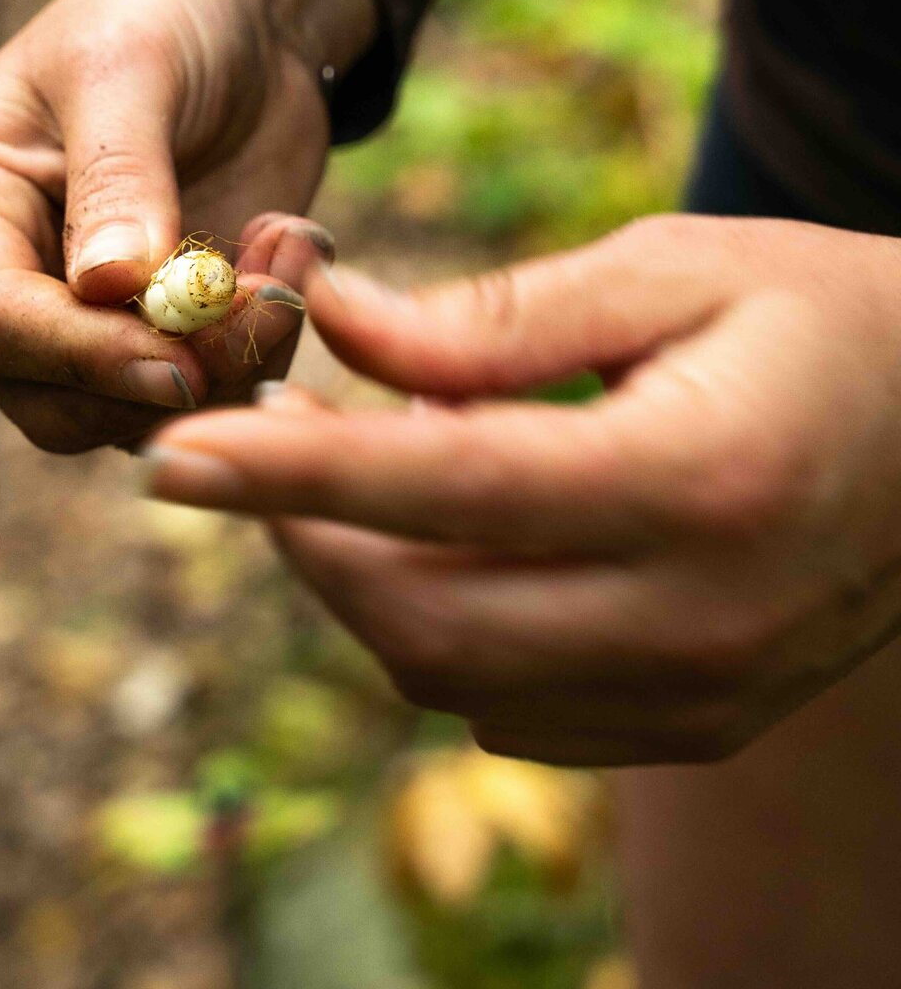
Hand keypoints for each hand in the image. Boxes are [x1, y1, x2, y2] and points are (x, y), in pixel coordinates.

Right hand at [0, 0, 331, 451]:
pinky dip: (266, 347)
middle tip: (264, 302)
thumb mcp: (130, 66)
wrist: (246, 17)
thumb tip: (108, 288)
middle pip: (54, 402)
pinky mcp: (166, 335)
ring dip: (232, 360)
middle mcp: (6, 281)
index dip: (81, 353)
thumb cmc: (161, 14)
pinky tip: (294, 255)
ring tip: (289, 250)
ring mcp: (86, 321)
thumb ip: (119, 176)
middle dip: (166, 373)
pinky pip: (209, 393)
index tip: (179, 356)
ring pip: (136, 415)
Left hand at [144, 214, 900, 762]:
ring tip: (350, 474)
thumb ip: (497, 314)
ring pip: (454, 681)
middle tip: (262, 442)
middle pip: (424, 616)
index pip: (443, 489)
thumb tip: (334, 323)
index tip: (172, 458)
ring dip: (363, 583)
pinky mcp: (700, 720)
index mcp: (695, 479)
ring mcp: (704, 691)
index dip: (290, 472)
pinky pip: (516, 713)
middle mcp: (700, 616)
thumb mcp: (670, 267)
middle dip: (305, 534)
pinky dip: (442, 632)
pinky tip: (445, 541)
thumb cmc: (817, 312)